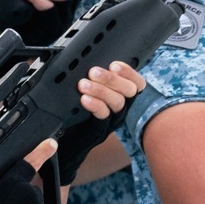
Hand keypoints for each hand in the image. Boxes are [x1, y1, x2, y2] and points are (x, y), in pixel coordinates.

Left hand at [56, 61, 145, 184]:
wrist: (67, 140)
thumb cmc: (77, 113)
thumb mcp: (89, 92)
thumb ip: (95, 80)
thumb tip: (89, 63)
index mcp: (122, 95)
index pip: (137, 83)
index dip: (129, 73)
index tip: (114, 65)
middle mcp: (122, 107)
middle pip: (129, 91)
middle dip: (112, 79)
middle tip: (94, 72)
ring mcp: (113, 119)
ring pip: (117, 102)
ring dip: (101, 90)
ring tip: (84, 84)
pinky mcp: (101, 129)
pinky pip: (103, 116)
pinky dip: (95, 105)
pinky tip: (85, 99)